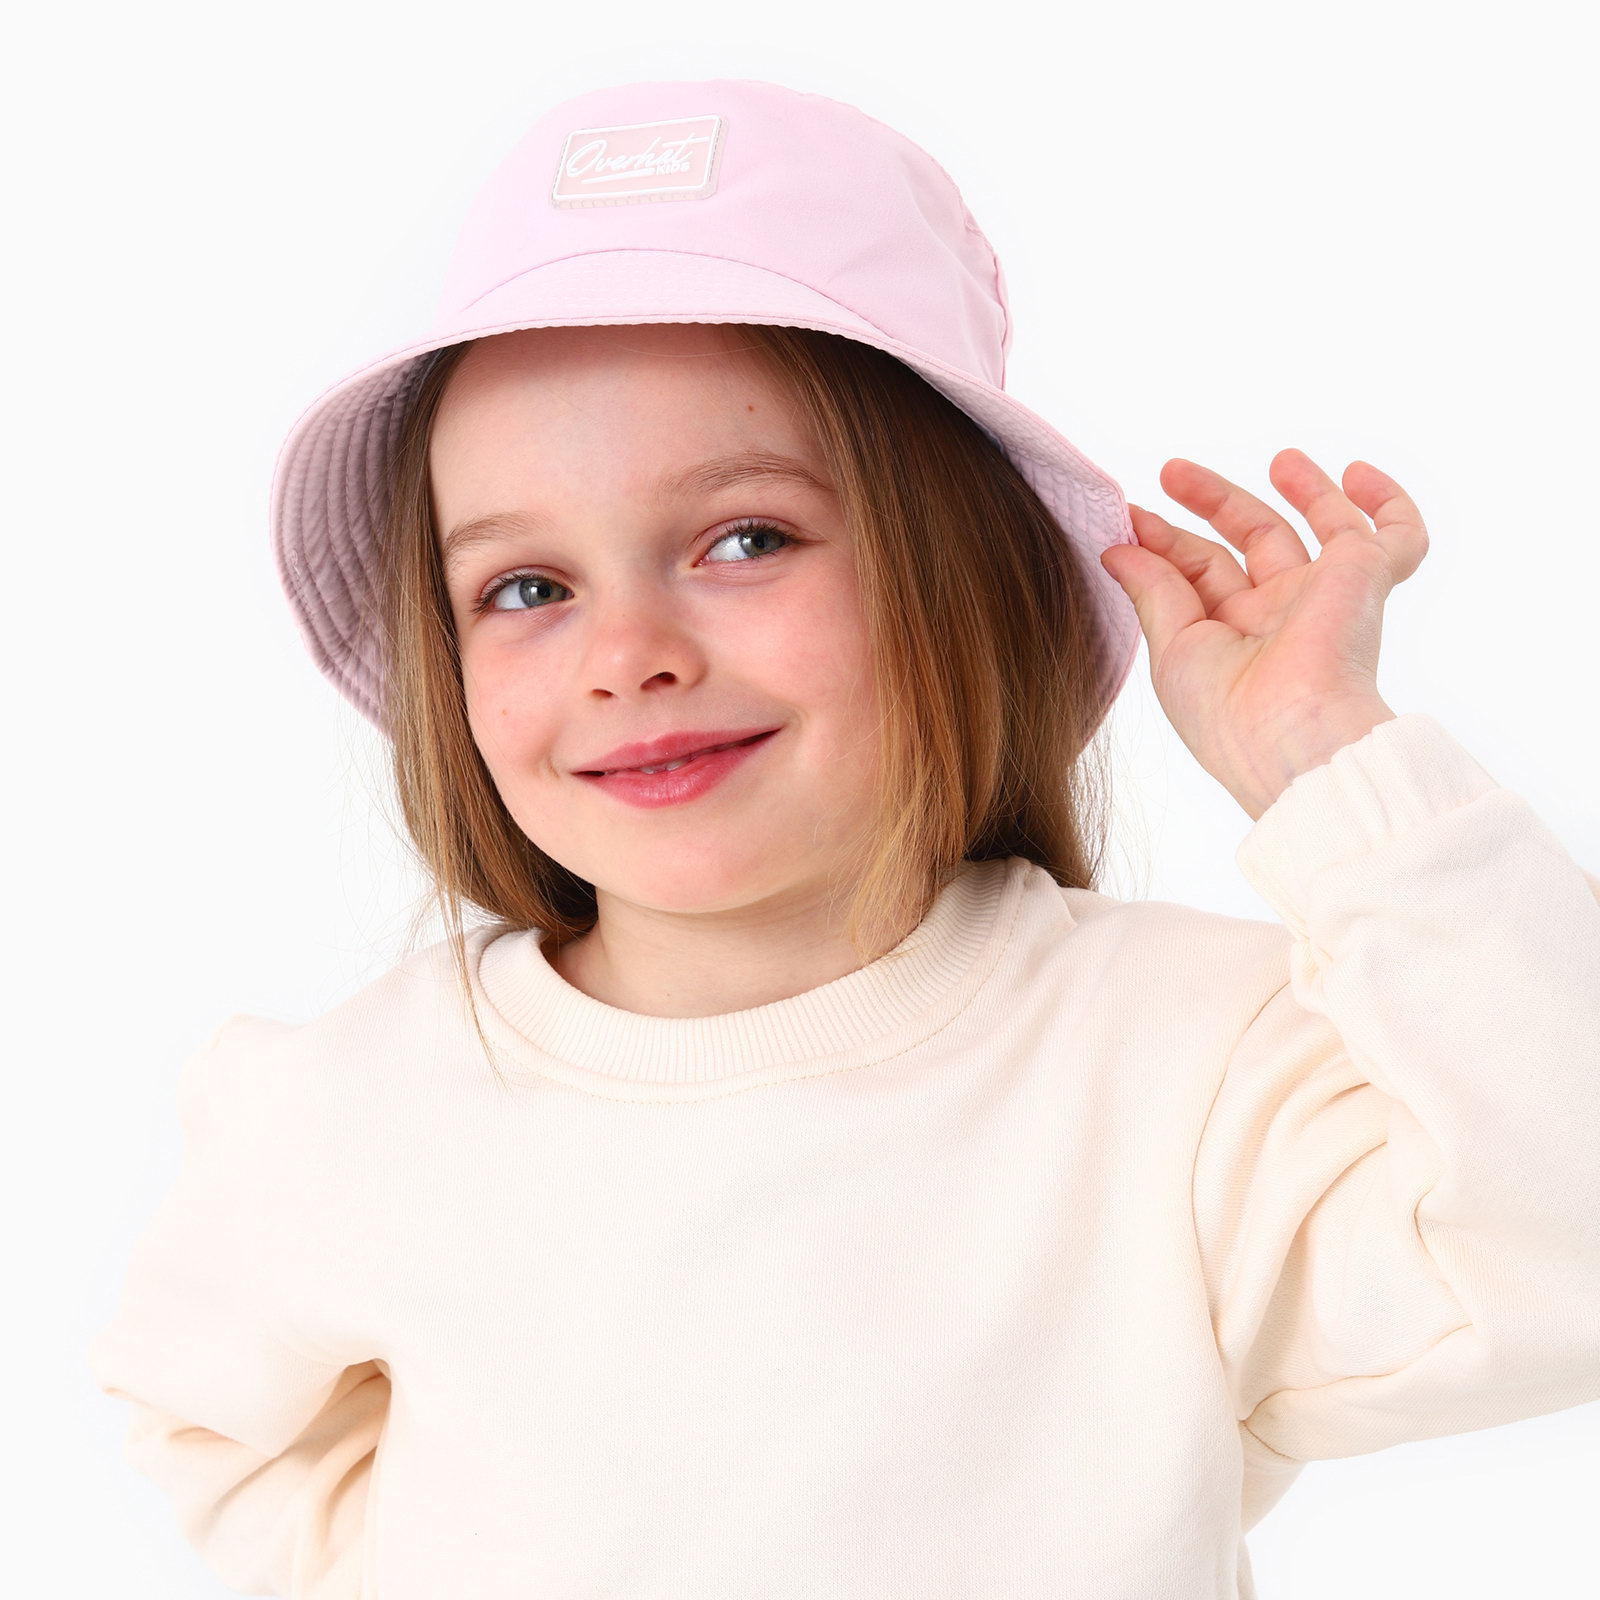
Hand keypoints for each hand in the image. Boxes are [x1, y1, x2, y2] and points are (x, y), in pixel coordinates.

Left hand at [1099, 448, 1428, 821]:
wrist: (1292, 737)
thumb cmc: (1226, 713)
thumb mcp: (1172, 647)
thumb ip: (1152, 590)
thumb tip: (1119, 546)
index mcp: (1233, 637)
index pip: (1201, 570)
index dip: (1165, 538)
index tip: (1131, 515)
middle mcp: (1281, 615)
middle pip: (1252, 541)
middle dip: (1213, 502)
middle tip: (1171, 471)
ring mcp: (1324, 595)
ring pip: (1320, 527)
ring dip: (1300, 488)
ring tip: (1277, 458)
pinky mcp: (1364, 579)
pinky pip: (1398, 536)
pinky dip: (1387, 502)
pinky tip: (1357, 473)